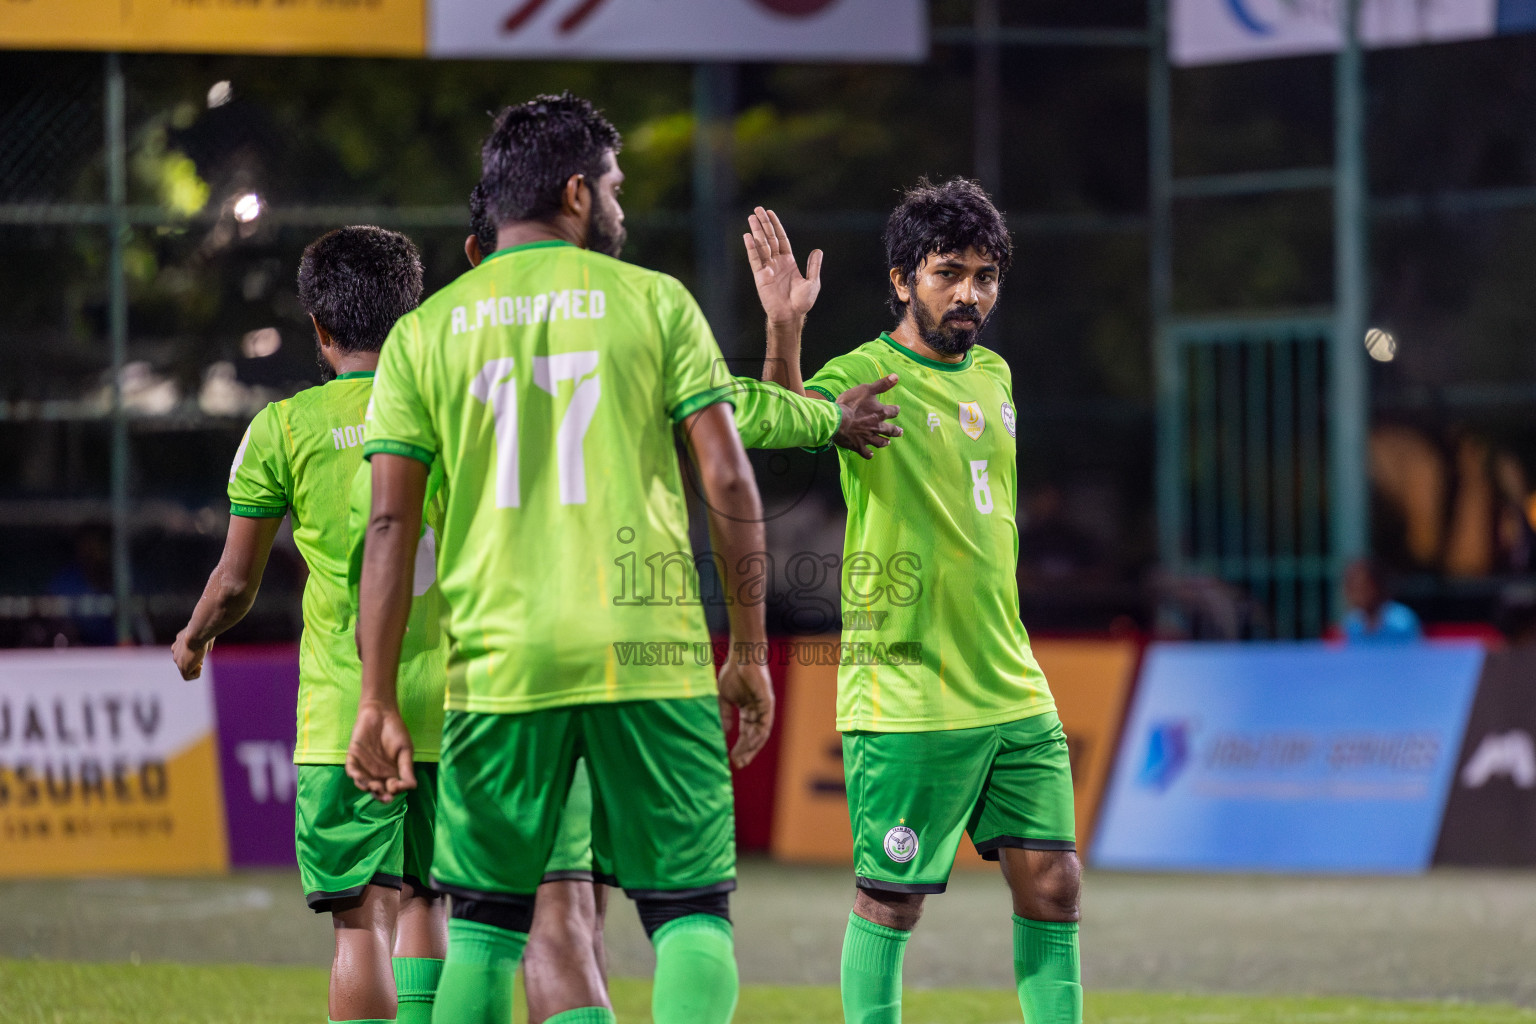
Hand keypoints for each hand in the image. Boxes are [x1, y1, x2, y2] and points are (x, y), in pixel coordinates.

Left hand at [172, 630, 210, 679]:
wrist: (196, 635)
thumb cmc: (202, 632)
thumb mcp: (205, 635)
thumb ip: (206, 642)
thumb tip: (208, 649)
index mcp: (179, 642)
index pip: (184, 651)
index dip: (194, 654)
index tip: (201, 652)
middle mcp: (175, 650)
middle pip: (184, 660)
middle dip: (194, 661)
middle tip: (201, 658)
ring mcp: (178, 660)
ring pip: (185, 669)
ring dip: (194, 667)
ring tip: (200, 662)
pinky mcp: (182, 668)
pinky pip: (187, 677)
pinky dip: (196, 674)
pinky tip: (200, 667)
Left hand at [345, 700, 416, 803]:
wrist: (381, 712)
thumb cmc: (395, 730)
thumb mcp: (405, 750)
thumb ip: (407, 768)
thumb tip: (412, 787)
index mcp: (392, 773)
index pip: (392, 789)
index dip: (394, 791)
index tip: (397, 785)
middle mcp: (378, 773)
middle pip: (377, 791)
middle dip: (380, 796)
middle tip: (384, 795)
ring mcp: (364, 767)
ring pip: (363, 784)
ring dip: (367, 788)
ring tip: (374, 786)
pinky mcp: (353, 758)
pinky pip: (352, 771)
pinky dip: (354, 776)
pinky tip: (359, 776)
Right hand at [716, 642, 775, 768]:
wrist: (741, 656)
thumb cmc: (733, 673)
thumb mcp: (725, 698)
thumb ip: (725, 715)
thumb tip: (725, 733)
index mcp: (748, 711)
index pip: (745, 734)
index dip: (739, 747)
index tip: (732, 760)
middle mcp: (758, 712)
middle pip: (753, 737)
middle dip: (746, 751)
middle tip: (738, 765)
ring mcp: (764, 708)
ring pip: (760, 733)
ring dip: (751, 747)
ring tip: (742, 758)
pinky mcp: (768, 703)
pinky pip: (764, 723)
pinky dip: (757, 735)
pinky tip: (749, 744)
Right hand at [743, 206, 821, 324]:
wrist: (791, 315)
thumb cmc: (802, 302)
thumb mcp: (813, 282)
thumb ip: (814, 266)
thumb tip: (818, 250)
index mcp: (788, 262)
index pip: (781, 239)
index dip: (776, 226)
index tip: (770, 213)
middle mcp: (776, 262)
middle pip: (769, 238)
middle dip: (764, 224)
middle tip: (757, 209)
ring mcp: (767, 268)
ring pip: (761, 245)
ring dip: (756, 231)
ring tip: (751, 217)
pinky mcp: (760, 276)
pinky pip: (755, 259)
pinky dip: (751, 248)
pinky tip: (748, 236)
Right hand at [834, 374, 902, 458]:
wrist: (837, 420)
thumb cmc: (851, 403)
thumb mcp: (867, 389)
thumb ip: (882, 384)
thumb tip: (896, 376)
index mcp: (880, 413)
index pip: (892, 412)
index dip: (895, 410)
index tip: (896, 409)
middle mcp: (876, 427)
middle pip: (889, 430)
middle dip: (895, 431)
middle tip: (900, 432)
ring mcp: (867, 438)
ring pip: (880, 442)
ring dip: (884, 442)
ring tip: (887, 443)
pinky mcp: (858, 445)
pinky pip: (865, 452)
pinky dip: (868, 454)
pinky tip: (870, 454)